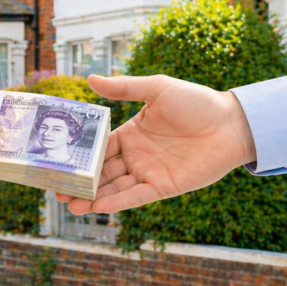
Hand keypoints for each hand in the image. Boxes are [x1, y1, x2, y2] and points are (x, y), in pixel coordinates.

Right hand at [56, 74, 256, 214]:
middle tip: (55, 188)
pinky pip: (135, 196)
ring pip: (114, 187)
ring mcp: (149, 172)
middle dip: (80, 181)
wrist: (232, 123)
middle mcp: (137, 155)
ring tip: (68, 203)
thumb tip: (90, 79)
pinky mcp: (164, 187)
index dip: (79, 154)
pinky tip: (96, 206)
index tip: (57, 160)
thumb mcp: (157, 88)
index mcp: (131, 132)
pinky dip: (116, 202)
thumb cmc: (196, 101)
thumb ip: (124, 88)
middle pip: (102, 171)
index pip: (99, 146)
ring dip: (92, 196)